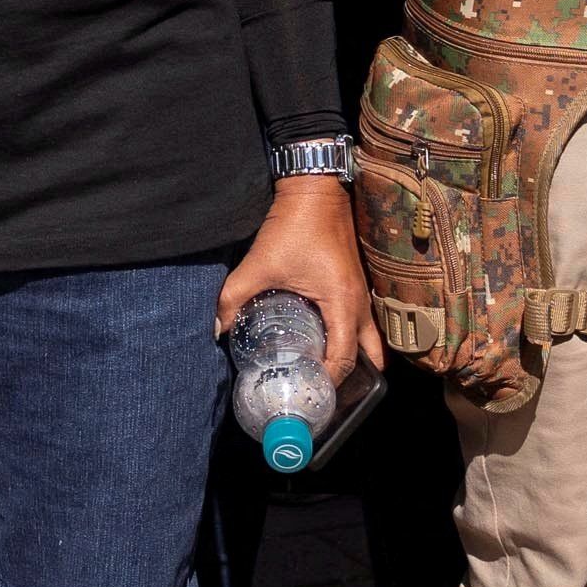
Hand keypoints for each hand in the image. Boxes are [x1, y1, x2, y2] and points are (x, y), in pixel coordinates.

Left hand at [219, 175, 377, 394]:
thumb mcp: (259, 264)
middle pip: (370, 356)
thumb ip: (233, 297)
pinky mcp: (355, 283)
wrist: (314, 189)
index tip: (309, 397)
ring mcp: (361, 293)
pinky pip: (362, 323)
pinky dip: (350, 339)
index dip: (329, 383)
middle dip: (353, 380)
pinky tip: (324, 343)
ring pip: (369, 340)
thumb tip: (215, 328)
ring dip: (354, 360)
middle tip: (324, 392)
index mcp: (342, 303)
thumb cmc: (293, 225)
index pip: (344, 359)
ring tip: (324, 374)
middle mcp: (359, 302)